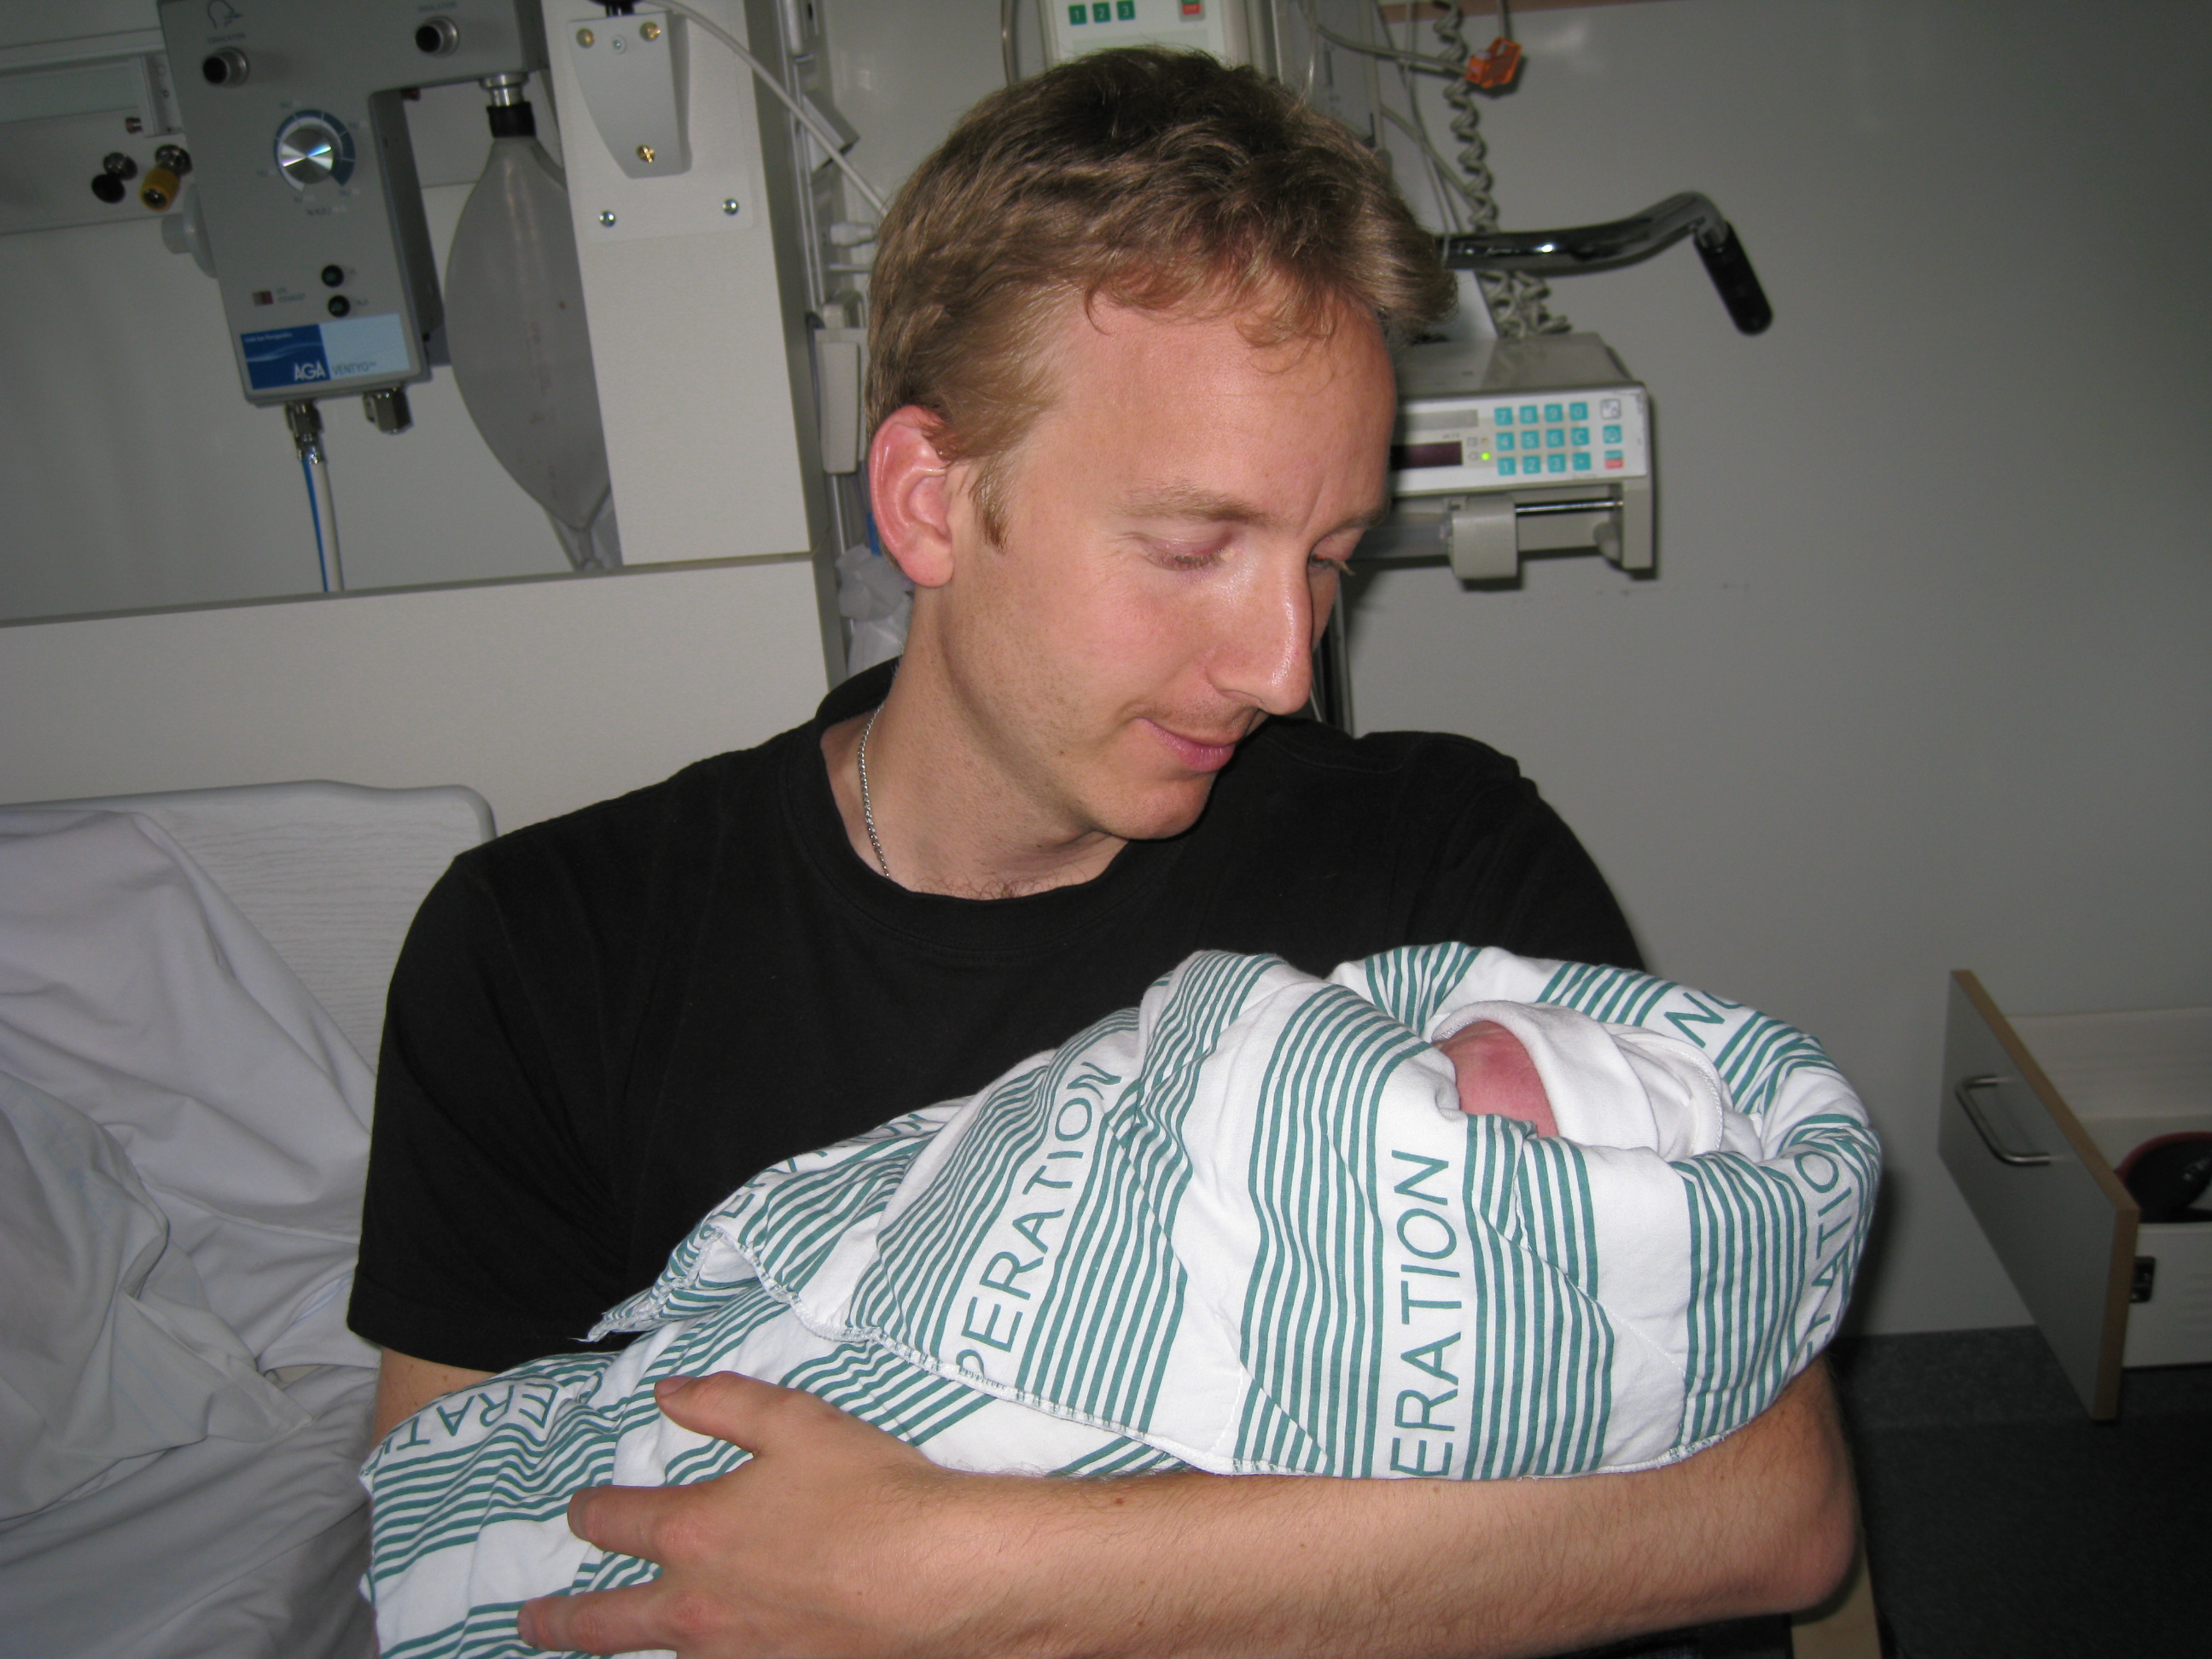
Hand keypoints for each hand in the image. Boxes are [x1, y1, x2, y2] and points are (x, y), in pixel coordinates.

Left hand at [516, 1372, 1017, 1656]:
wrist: (939, 1577)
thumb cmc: (872, 1493)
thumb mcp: (796, 1422)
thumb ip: (723, 1404)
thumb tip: (666, 1394)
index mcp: (694, 1534)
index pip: (612, 1522)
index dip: (588, 1510)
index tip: (579, 1507)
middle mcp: (696, 1607)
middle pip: (598, 1623)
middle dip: (555, 1618)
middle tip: (529, 1618)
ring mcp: (734, 1654)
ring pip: (654, 1656)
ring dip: (621, 1644)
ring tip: (606, 1639)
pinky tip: (699, 1649)